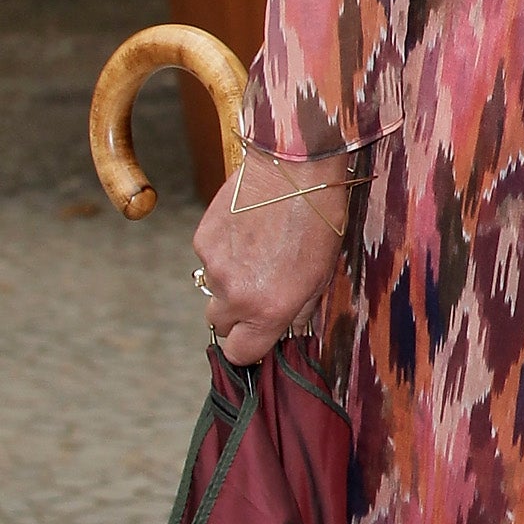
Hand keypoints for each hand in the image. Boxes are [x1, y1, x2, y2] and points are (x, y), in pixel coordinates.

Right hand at [191, 150, 348, 365]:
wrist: (293, 169)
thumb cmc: (318, 220)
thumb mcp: (321, 274)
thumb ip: (299, 310)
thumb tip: (288, 330)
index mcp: (269, 309)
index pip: (241, 353)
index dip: (248, 348)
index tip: (257, 337)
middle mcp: (236, 294)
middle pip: (220, 324)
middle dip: (236, 314)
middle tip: (259, 290)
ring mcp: (214, 267)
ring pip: (212, 290)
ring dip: (229, 282)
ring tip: (256, 253)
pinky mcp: (202, 239)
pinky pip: (207, 259)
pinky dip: (223, 253)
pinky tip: (246, 231)